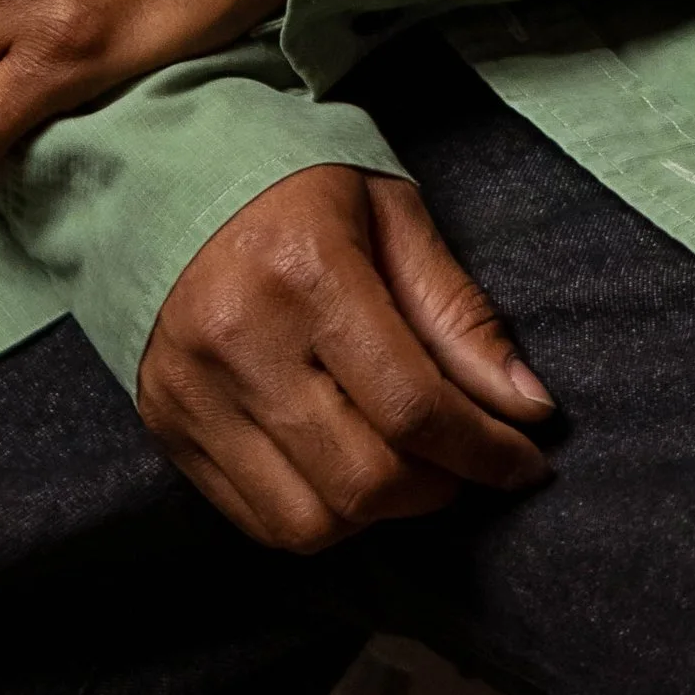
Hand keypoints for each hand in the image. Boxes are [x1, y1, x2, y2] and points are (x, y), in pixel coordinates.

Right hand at [137, 163, 554, 550]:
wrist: (168, 170)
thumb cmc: (297, 184)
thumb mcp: (392, 214)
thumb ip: (458, 313)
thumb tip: (528, 409)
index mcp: (304, 272)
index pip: (412, 407)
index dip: (485, 451)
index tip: (524, 462)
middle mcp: (239, 341)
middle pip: (364, 481)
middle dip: (437, 487)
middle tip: (460, 455)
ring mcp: (192, 391)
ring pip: (309, 524)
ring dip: (375, 513)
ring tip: (397, 460)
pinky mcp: (166, 424)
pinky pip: (256, 521)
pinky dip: (316, 514)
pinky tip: (339, 464)